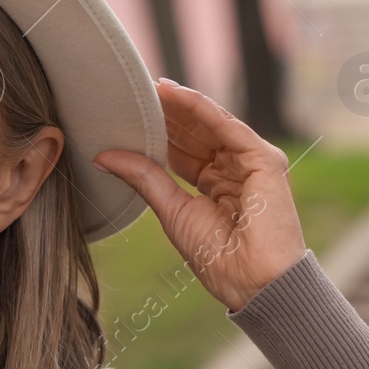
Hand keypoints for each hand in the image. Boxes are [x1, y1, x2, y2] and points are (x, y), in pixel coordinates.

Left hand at [92, 78, 306, 311]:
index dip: (158, 131)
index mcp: (217, 186)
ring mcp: (252, 163)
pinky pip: (227, 126)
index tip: (128, 113)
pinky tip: (174, 94)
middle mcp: (235, 170)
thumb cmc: (217, 256)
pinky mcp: (264, 160)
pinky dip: (200, 109)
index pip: (183, 151)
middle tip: (135, 90)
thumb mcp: (171, 210)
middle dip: (167, 113)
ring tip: (149, 86)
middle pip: (196, 134)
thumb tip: (103, 156)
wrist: (253, 281)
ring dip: (180, 104)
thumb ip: (143, 178)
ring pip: (210, 124)